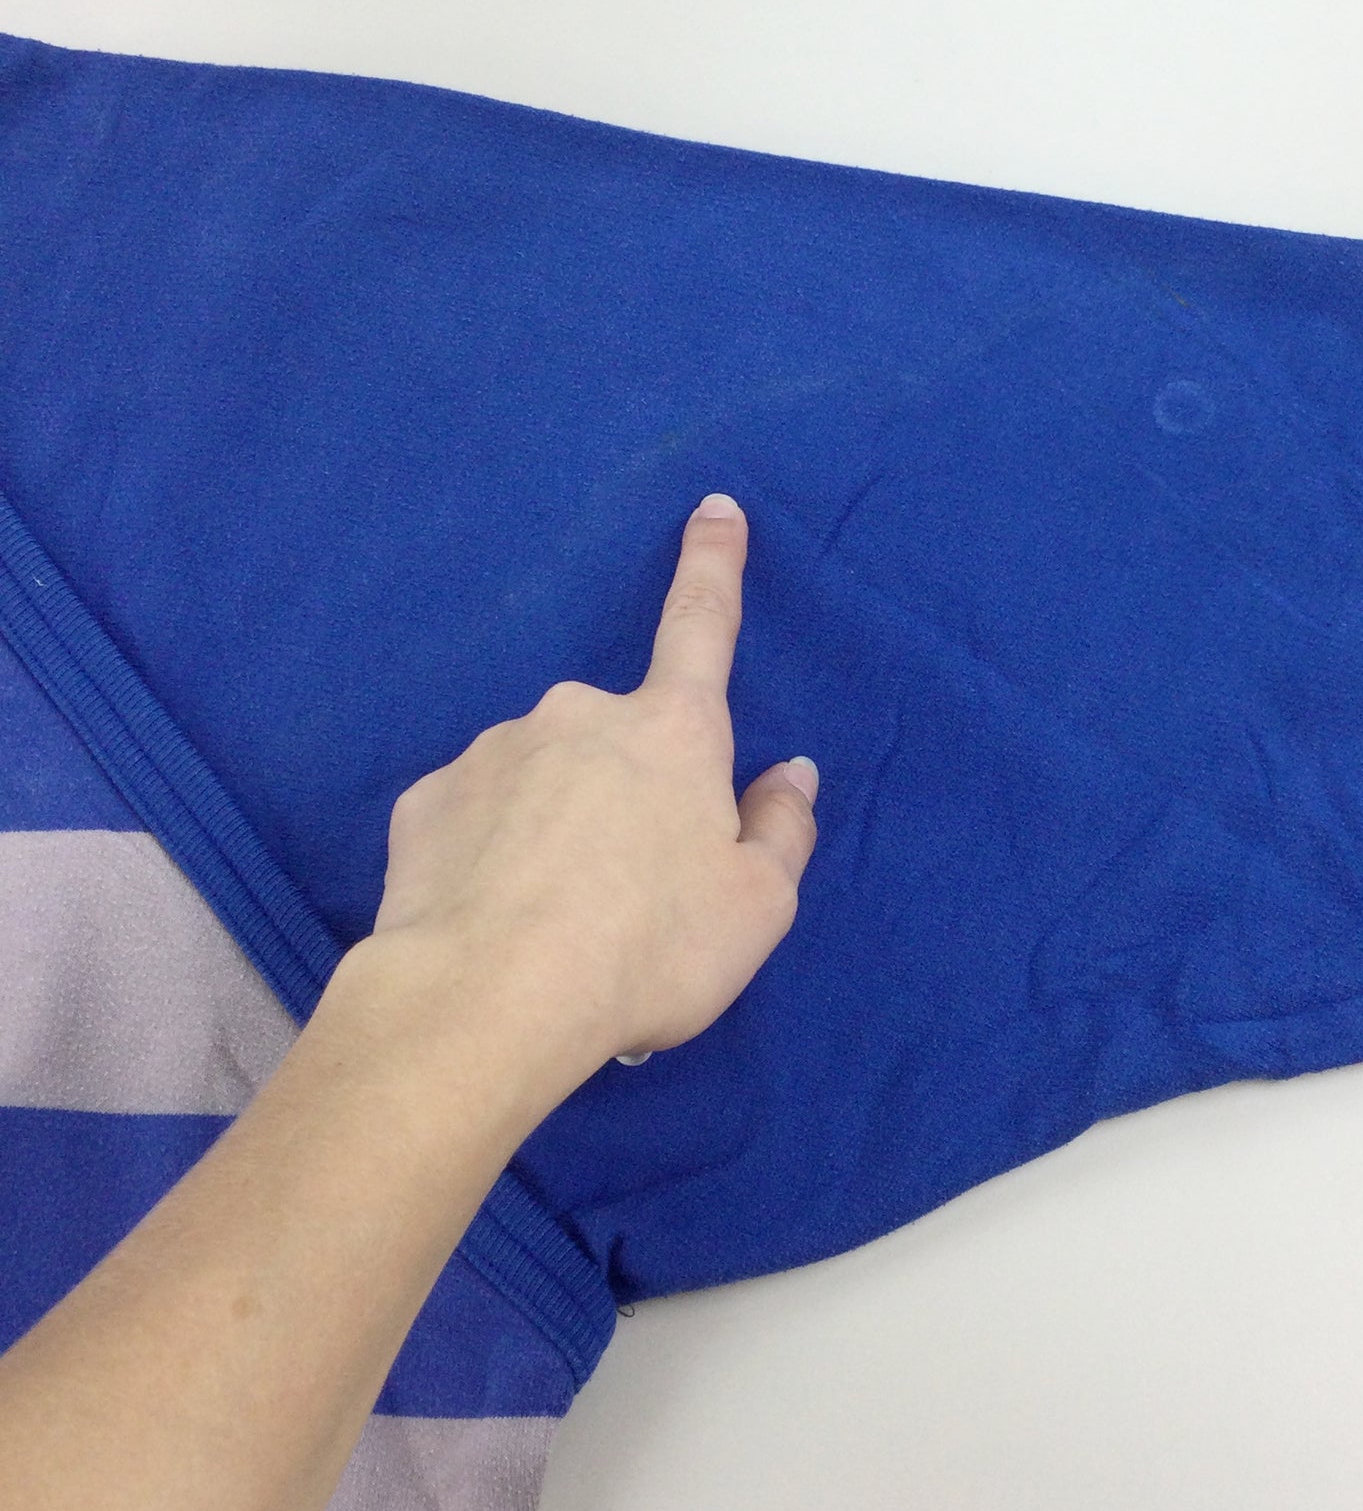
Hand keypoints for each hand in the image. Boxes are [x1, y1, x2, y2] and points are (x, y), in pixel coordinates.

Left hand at [346, 492, 816, 1104]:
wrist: (486, 1002)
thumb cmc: (649, 949)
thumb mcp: (757, 906)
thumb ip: (781, 830)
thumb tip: (790, 774)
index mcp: (673, 731)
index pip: (702, 624)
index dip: (713, 564)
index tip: (714, 507)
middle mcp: (578, 715)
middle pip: (621, 738)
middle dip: (629, 792)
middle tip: (631, 890)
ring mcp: (493, 750)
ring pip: (543, 778)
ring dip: (557, 826)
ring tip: (557, 921)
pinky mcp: (425, 801)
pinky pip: (477, 816)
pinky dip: (493, 853)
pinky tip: (495, 916)